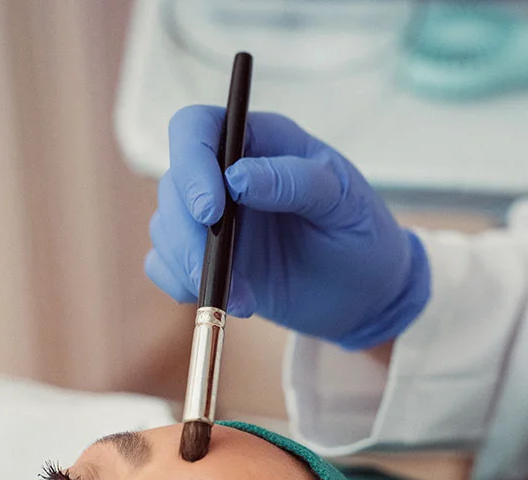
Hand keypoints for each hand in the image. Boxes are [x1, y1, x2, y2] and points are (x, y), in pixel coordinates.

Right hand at [145, 106, 430, 348]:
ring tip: (243, 301)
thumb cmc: (360, 233)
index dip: (191, 163)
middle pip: (173, 187)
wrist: (363, 294)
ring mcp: (211, 220)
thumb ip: (296, 181)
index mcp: (258, 142)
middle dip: (188, 236)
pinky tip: (223, 303)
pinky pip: (164, 267)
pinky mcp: (204, 261)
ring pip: (165, 230)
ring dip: (192, 269)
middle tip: (216, 277)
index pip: (195, 128)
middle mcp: (224, 175)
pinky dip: (181, 287)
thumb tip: (237, 177)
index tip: (211, 211)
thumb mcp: (343, 201)